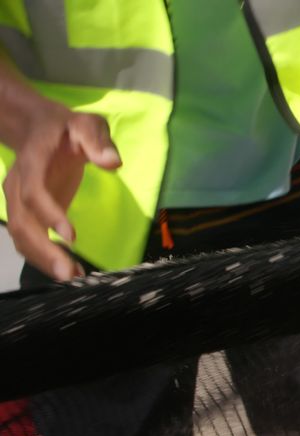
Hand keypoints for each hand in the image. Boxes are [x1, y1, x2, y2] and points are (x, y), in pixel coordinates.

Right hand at [2, 104, 120, 279]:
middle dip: (43, 250)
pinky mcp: (27, 212)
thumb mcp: (86, 124)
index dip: (49, 215)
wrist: (39, 127)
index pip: (34, 192)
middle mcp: (18, 185)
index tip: (70, 236)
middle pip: (22, 222)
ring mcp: (18, 200)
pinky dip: (42, 257)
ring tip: (72, 277)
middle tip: (69, 273)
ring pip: (21, 235)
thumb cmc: (67, 129)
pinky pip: (28, 238)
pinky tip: (67, 271)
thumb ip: (97, 140)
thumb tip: (112, 162)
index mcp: (32, 164)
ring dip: (43, 259)